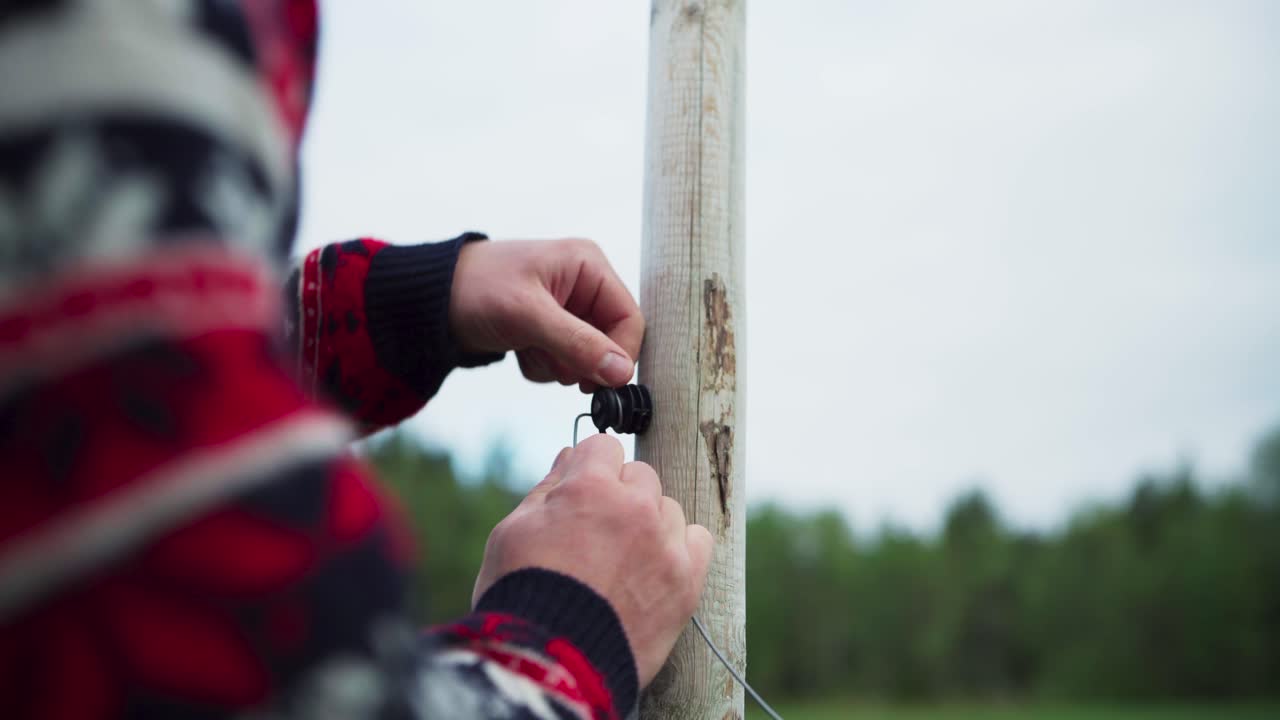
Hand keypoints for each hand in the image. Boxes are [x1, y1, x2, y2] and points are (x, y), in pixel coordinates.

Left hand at [450, 238, 642, 389]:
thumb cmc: (477, 290)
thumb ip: (578, 344)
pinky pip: (565, 362)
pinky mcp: (551, 329)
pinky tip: (519, 351)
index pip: (628, 318)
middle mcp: (584, 284)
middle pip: (611, 341)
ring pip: (588, 357)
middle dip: (580, 361)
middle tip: (553, 364)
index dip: (620, 354)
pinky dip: (544, 366)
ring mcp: (568, 309)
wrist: (430, 301)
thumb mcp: (528, 316)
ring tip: (527, 350)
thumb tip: (622, 373)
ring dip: (559, 366)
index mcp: (588, 265)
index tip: (601, 384)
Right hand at [472, 435, 713, 686]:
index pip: (603, 447)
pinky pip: (699, 540)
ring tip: (622, 561)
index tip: (582, 494)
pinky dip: (681, 548)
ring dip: (649, 524)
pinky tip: (657, 567)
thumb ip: (547, 489)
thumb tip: (570, 457)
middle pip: (640, 475)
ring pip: (668, 508)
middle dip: (619, 496)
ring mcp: (665, 544)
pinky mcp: (686, 581)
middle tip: (597, 534)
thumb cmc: (521, 596)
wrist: (549, 664)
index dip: (588, 470)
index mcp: (589, 487)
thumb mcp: (513, 532)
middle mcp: (634, 507)